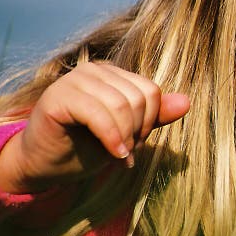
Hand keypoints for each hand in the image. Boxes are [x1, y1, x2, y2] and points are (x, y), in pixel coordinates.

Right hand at [0, 62, 189, 192]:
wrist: (47, 166)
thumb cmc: (87, 147)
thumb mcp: (129, 131)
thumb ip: (155, 116)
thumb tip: (187, 102)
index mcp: (112, 74)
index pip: (150, 91)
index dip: (150, 121)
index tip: (137, 143)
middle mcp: (94, 70)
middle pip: (139, 97)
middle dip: (139, 131)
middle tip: (128, 151)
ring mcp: (74, 80)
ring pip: (121, 105)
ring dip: (126, 137)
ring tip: (120, 155)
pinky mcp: (57, 97)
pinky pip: (98, 114)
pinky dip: (112, 138)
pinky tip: (115, 155)